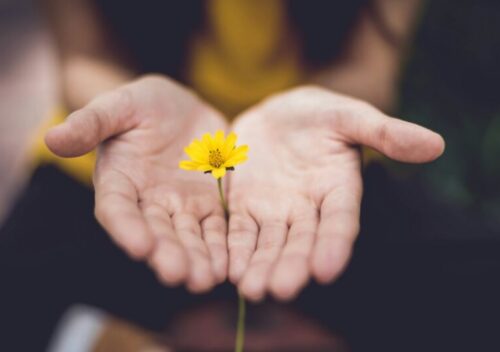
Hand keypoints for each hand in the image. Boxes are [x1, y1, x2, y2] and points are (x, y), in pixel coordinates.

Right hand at [45, 75, 227, 291]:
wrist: (180, 108)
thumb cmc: (142, 105)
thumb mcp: (118, 105)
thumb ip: (91, 122)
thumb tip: (52, 137)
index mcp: (119, 181)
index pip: (118, 209)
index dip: (127, 228)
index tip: (140, 246)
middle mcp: (148, 202)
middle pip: (156, 232)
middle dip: (167, 254)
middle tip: (179, 275)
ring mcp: (181, 206)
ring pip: (189, 237)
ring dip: (197, 259)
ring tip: (206, 279)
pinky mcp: (209, 204)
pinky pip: (217, 228)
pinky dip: (222, 247)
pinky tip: (230, 265)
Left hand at [228, 86, 443, 300]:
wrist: (277, 115)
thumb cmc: (319, 114)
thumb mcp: (349, 116)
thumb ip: (385, 132)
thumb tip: (436, 144)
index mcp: (338, 189)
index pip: (340, 221)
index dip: (335, 244)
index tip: (327, 269)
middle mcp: (308, 209)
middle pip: (301, 241)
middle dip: (291, 265)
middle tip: (281, 289)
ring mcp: (275, 211)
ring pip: (269, 243)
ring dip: (260, 266)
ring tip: (251, 289)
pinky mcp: (245, 207)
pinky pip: (239, 231)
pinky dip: (235, 249)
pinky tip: (229, 269)